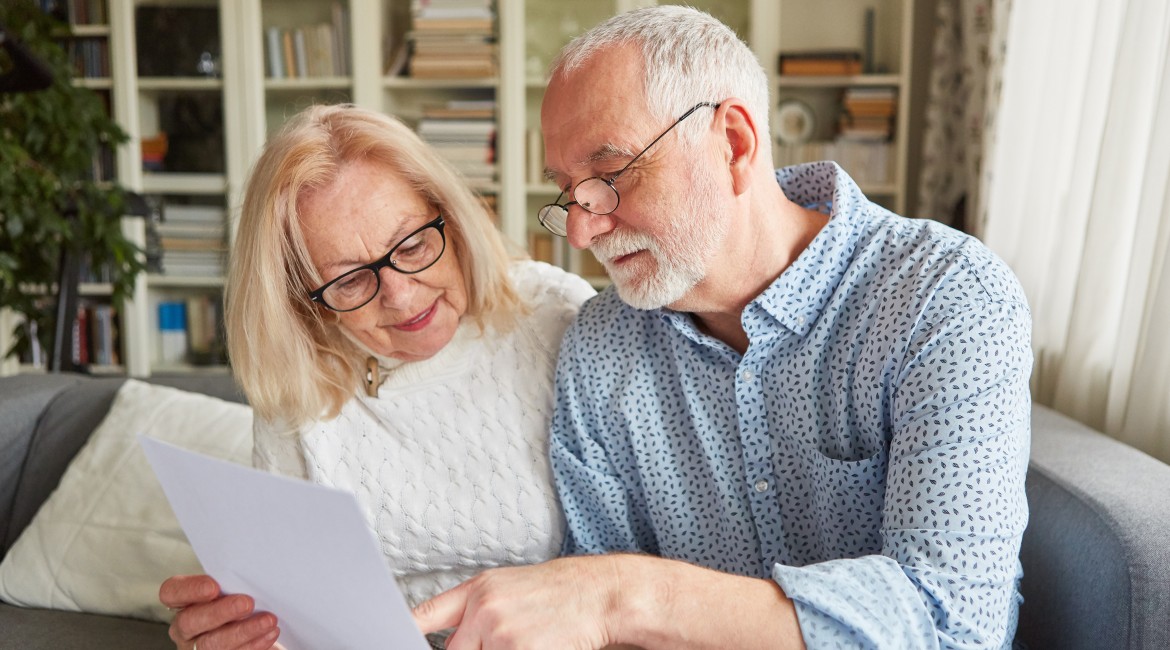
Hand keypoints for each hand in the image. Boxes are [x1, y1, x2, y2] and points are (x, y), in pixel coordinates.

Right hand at [160, 574, 279, 649]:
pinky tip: (269, 634)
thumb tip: (253, 572)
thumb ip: (234, 583)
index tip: (213, 586)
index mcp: (183, 603)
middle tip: (247, 603)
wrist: (254, 628)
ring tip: (268, 621)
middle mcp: (185, 628)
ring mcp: (196, 648)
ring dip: (243, 631)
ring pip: (211, 643)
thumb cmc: (242, 603)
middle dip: (220, 612)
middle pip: (190, 621)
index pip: (172, 592)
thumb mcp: (234, 590)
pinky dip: (253, 645)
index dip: (190, 589)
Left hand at [413, 556, 621, 648]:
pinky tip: (539, 645)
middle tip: (506, 640)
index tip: (389, 638)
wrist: (601, 593)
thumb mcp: (510, 588)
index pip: (424, 616)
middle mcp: (484, 609)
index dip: (405, 633)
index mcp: (479, 589)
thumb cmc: (560, 592)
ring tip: (527, 641)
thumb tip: (450, 641)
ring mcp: (501, 634)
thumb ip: (476, 612)